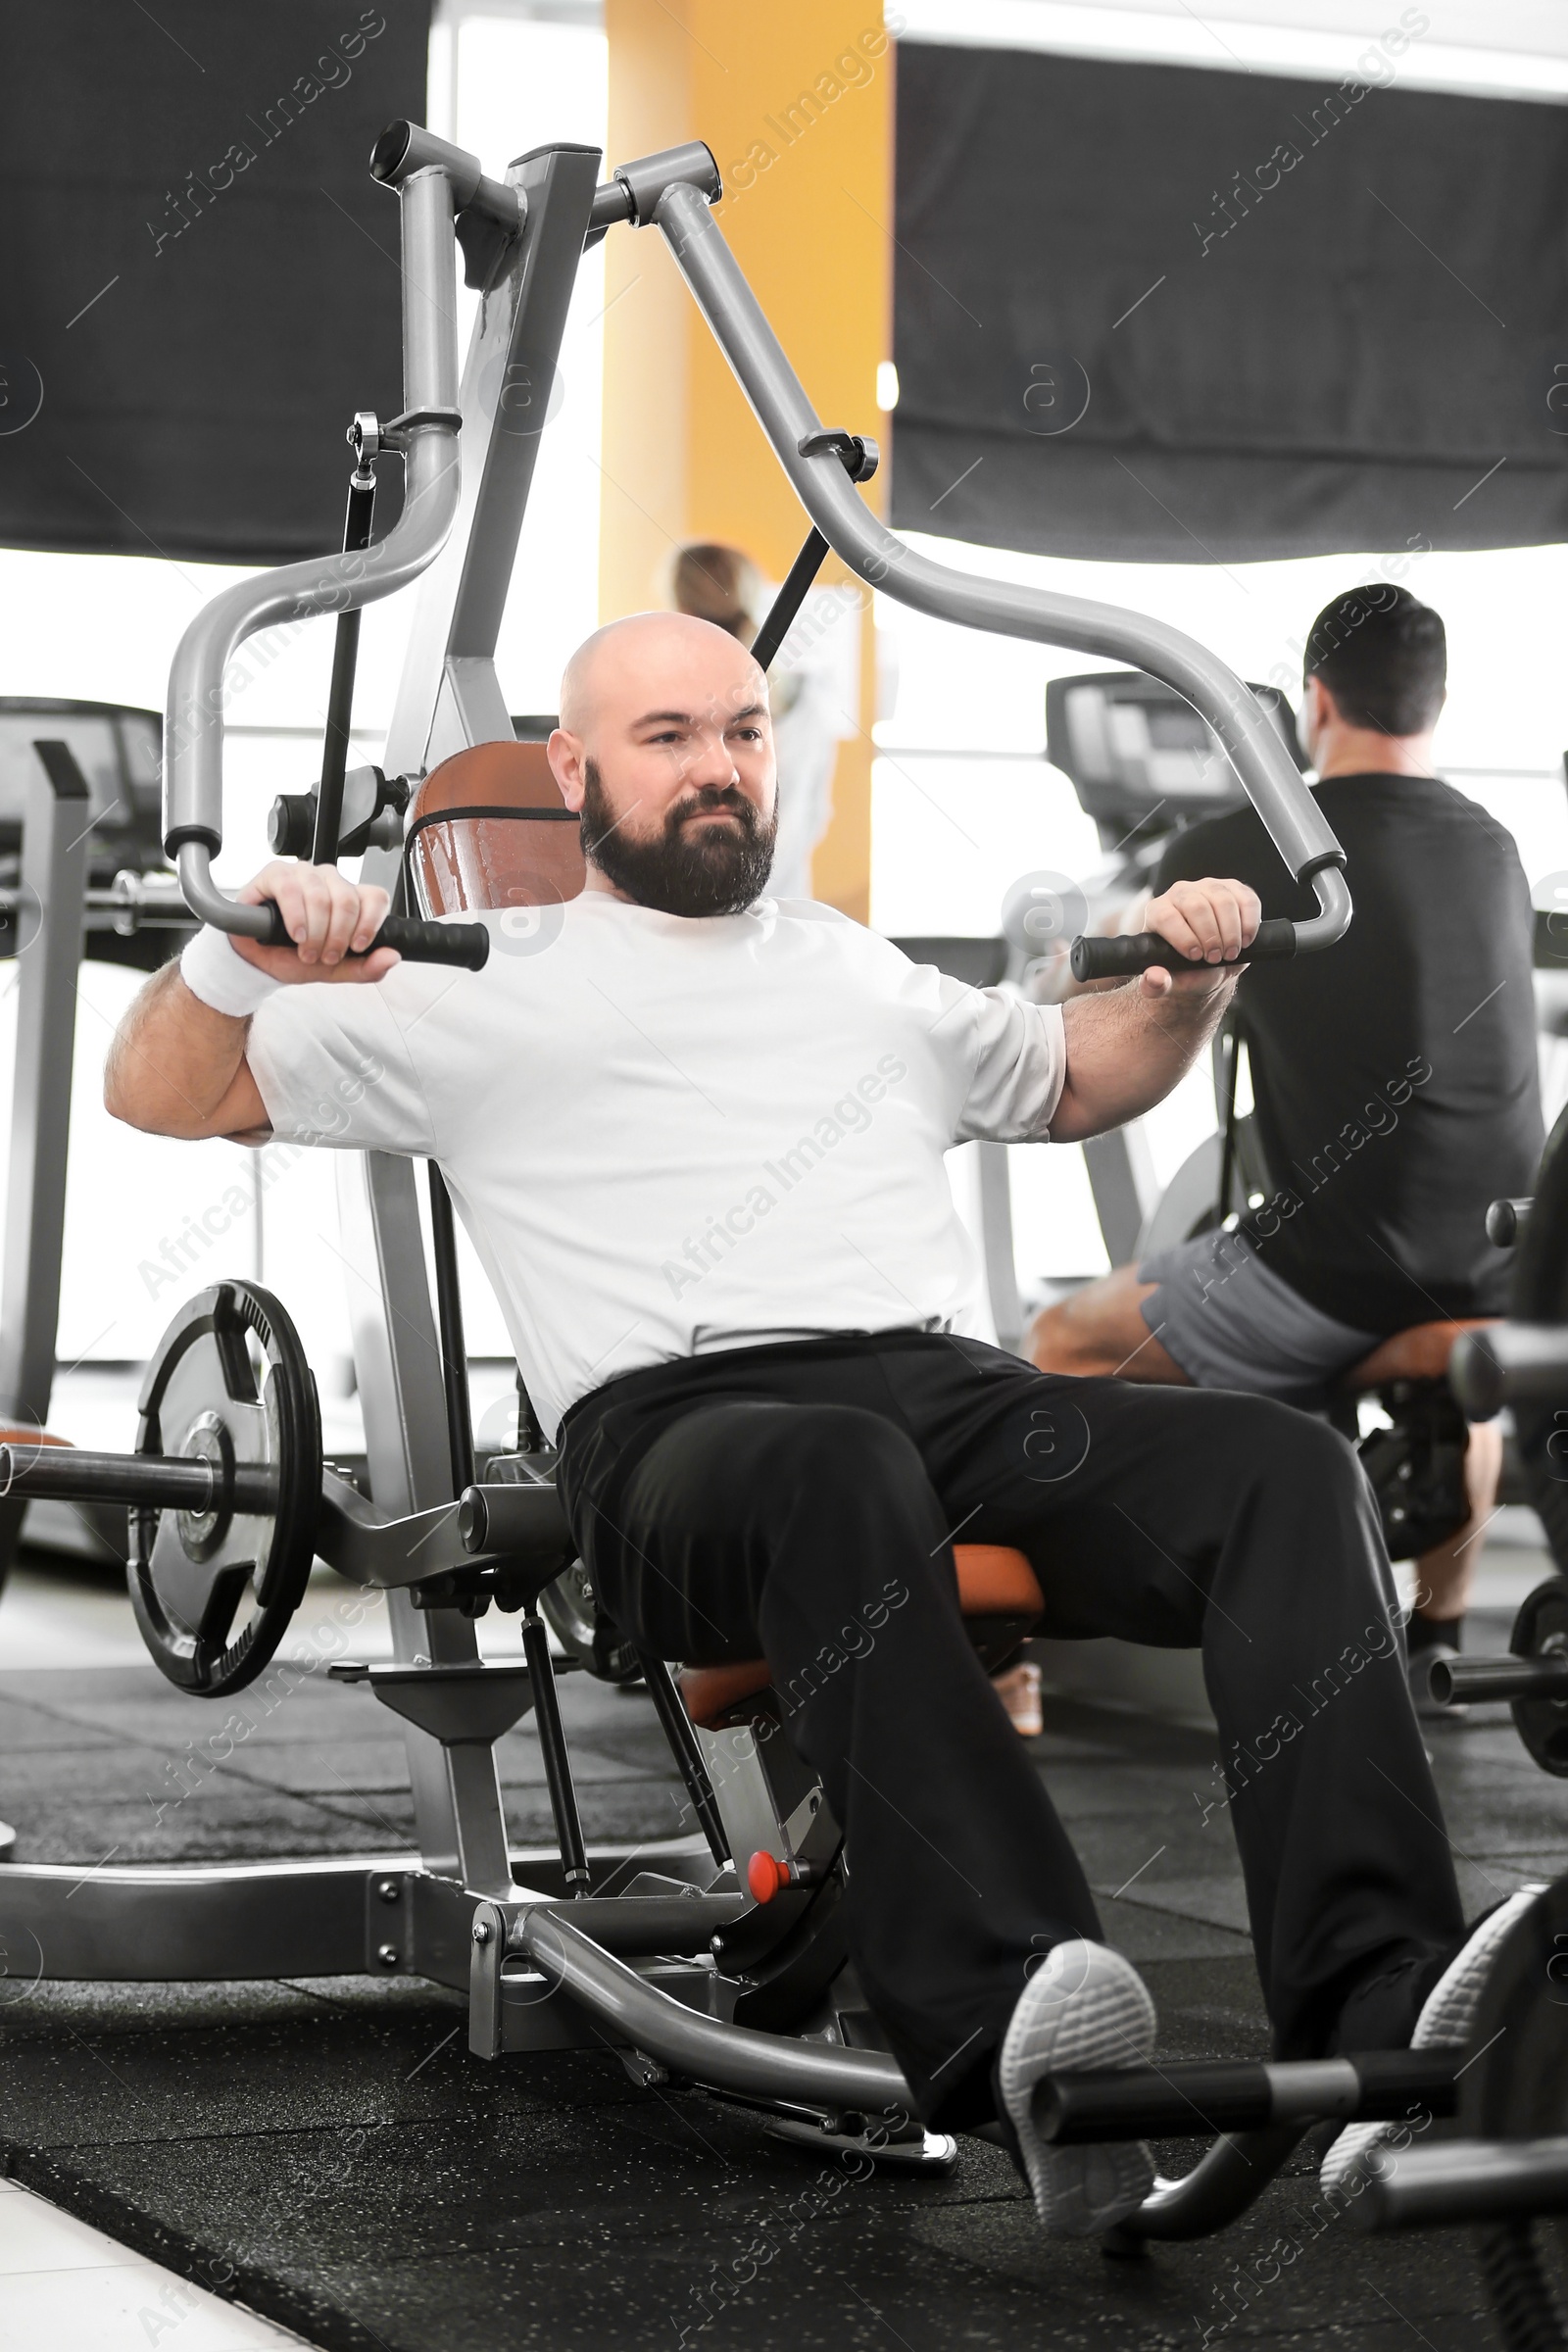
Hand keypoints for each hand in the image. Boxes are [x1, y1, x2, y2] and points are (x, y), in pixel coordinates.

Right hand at [231, 861, 398, 984]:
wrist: (257, 961)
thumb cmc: (292, 956)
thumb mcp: (334, 970)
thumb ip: (366, 967)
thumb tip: (392, 957)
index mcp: (348, 898)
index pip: (375, 897)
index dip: (370, 923)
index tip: (358, 946)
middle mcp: (329, 882)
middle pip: (347, 900)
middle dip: (337, 936)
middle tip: (324, 955)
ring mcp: (304, 874)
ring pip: (321, 896)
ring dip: (315, 931)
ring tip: (305, 949)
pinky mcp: (276, 874)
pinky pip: (291, 889)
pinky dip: (296, 916)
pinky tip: (295, 933)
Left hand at [1137, 877, 1260, 998]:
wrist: (1211, 965)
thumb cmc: (1187, 970)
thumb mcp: (1171, 982)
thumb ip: (1157, 985)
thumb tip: (1153, 978)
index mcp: (1157, 912)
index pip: (1166, 917)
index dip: (1184, 938)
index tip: (1196, 957)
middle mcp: (1180, 893)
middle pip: (1196, 906)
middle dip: (1210, 937)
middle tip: (1216, 958)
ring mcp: (1208, 887)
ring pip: (1223, 900)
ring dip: (1231, 932)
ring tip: (1230, 953)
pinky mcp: (1234, 889)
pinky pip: (1247, 899)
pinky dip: (1249, 923)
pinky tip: (1245, 941)